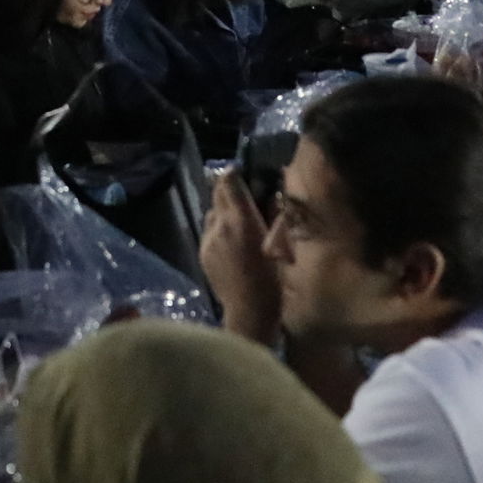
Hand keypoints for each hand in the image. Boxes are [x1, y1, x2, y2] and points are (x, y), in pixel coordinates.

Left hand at [199, 169, 280, 343]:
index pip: (229, 182)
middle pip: (217, 193)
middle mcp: (220, 225)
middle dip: (229, 190)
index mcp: (242, 220)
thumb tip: (270, 195)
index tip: (243, 173)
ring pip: (212, 212)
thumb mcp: (279, 243)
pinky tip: (232, 243)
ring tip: (238, 222)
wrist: (249, 309)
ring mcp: (208, 239)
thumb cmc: (272, 278)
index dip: (235, 174)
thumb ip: (272, 216)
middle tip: (243, 196)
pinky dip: (218, 229)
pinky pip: (209, 231)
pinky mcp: (202, 252)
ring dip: (223, 211)